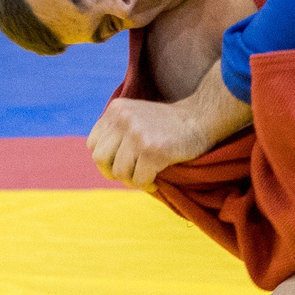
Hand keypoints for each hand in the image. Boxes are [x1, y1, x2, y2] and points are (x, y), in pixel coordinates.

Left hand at [88, 97, 216, 189]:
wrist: (202, 118)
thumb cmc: (169, 124)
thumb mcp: (136, 116)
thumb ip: (117, 131)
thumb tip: (102, 165)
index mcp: (116, 110)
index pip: (93, 144)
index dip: (106, 159)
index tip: (121, 163)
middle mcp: (123, 120)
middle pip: (100, 159)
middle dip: (113, 172)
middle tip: (130, 174)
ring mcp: (137, 135)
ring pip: (120, 173)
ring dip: (133, 180)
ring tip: (146, 176)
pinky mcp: (153, 151)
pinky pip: (139, 179)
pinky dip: (147, 184)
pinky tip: (156, 179)